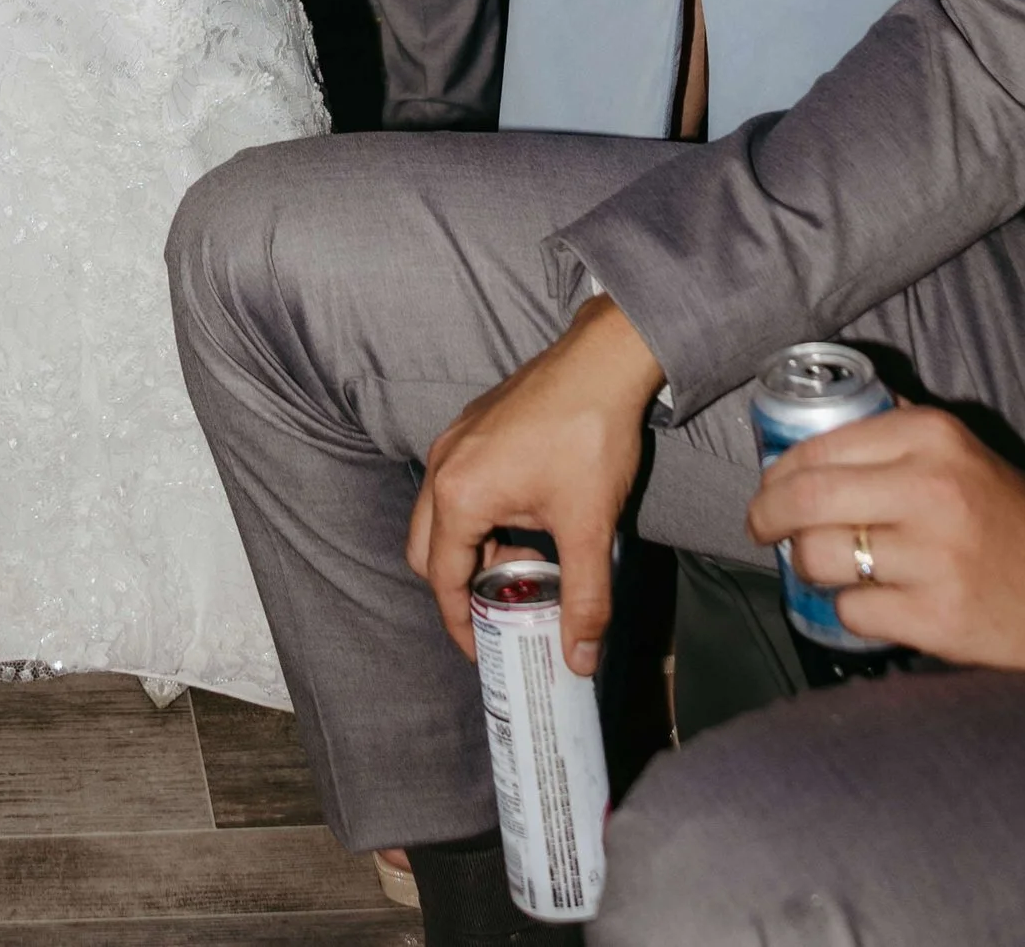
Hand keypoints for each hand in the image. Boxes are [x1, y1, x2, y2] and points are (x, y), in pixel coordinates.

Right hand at [407, 296, 663, 674]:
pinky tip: (524, 520)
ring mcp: (452, 440)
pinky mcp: (469, 425)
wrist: (600, 363)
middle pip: (424, 549)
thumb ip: (584, 600)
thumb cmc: (589, 440)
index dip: (460, 624)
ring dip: (468, 550)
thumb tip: (580, 661)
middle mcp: (442, 466)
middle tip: (499, 611)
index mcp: (459, 495)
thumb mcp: (589, 528)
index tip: (485, 652)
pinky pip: (453, 485)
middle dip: (456, 588)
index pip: (442, 580)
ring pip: (438, 515)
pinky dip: (474, 517)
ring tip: (522, 565)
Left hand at [748, 401, 1024, 680]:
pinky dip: (849, 609)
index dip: (778, 473)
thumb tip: (804, 441)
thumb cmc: (1011, 517)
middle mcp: (931, 489)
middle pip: (805, 499)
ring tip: (822, 566)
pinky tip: (872, 602)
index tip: (768, 488)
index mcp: (932, 436)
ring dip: (806, 566)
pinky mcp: (937, 617)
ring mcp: (934, 557)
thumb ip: (892, 439)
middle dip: (766, 516)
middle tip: (760, 528)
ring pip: (818, 557)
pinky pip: (852, 611)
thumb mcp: (960, 453)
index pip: (819, 448)